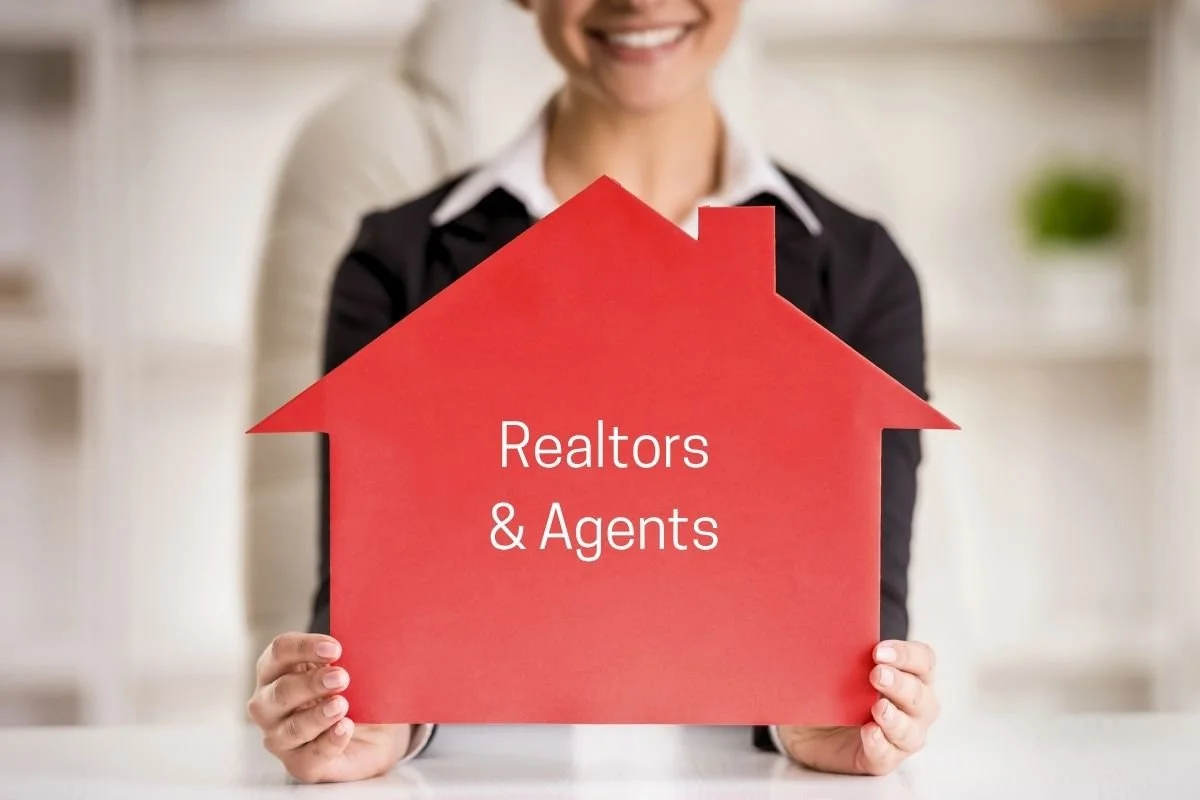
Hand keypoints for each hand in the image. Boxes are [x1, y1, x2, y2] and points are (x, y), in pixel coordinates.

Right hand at [247, 632, 413, 782]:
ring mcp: (280, 738)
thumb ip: (351, 653)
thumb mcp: (352, 667)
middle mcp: (269, 705)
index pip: (279, 651)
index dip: (303, 647)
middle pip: (279, 692)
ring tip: (342, 705)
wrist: (373, 732)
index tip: (336, 648)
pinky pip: (308, 758)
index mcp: (276, 670)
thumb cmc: (353, 691)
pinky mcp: (299, 765)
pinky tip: (344, 728)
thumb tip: (370, 634)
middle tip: (342, 677)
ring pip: (290, 729)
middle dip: (311, 683)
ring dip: (318, 715)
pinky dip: (328, 742)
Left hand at [777, 640, 938, 775]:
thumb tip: (819, 622)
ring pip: (911, 731)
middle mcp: (915, 708)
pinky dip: (879, 744)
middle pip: (921, 696)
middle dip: (899, 684)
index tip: (878, 651)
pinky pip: (886, 756)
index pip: (923, 661)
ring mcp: (901, 736)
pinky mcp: (881, 758)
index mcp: (911, 676)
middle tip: (876, 674)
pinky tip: (869, 732)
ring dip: (895, 718)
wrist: (809, 724)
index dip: (907, 654)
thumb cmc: (834, 686)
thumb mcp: (836, 663)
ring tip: (877, 708)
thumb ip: (841, 646)